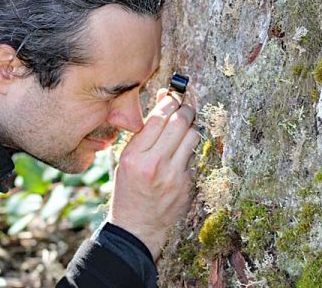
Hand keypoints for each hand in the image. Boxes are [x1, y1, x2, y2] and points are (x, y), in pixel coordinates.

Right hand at [107, 88, 200, 260]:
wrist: (137, 226)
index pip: (159, 117)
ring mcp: (174, 176)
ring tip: (184, 128)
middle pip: (180, 122)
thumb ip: (145, 133)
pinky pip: (193, 157)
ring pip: (193, 137)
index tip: (173, 96)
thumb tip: (164, 100)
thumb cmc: (129, 189)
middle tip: (185, 106)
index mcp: (135, 156)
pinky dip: (189, 151)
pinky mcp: (188, 185)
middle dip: (186, 109)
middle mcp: (155, 164)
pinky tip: (180, 155)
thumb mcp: (127, 160)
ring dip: (191, 128)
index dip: (170, 101)